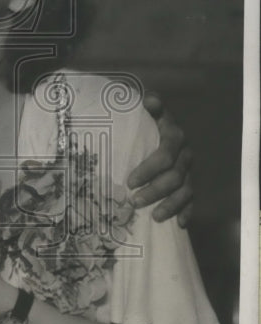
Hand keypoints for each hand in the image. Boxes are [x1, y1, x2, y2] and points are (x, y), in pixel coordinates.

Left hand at [128, 91, 193, 226]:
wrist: (161, 128)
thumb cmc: (146, 123)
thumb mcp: (146, 112)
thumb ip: (149, 107)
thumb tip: (149, 98)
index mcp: (173, 136)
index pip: (164, 155)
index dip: (149, 169)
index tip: (130, 181)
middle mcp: (185, 154)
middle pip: (175, 176)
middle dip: (155, 191)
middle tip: (133, 201)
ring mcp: (189, 170)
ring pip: (185, 190)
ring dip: (170, 205)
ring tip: (154, 217)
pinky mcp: (191, 183)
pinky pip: (193, 200)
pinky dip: (187, 212)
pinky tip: (179, 225)